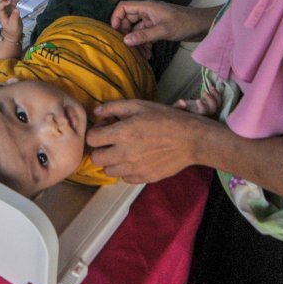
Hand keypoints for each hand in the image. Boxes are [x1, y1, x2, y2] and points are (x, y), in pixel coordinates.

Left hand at [0, 0, 24, 41]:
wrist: (13, 34)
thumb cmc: (12, 31)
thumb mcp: (13, 26)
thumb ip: (14, 18)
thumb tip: (16, 9)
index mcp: (0, 14)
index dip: (3, 3)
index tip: (9, 2)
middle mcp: (2, 10)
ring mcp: (7, 8)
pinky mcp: (12, 8)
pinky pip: (14, 0)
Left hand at [86, 99, 212, 182]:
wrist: (191, 139)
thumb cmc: (166, 118)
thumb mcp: (140, 105)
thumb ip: (114, 107)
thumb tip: (96, 112)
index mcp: (122, 133)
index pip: (91, 139)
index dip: (95, 132)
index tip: (104, 129)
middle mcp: (124, 154)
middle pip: (95, 158)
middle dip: (100, 148)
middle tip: (111, 142)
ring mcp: (133, 168)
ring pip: (108, 171)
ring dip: (111, 161)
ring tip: (123, 151)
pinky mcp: (143, 178)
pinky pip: (124, 178)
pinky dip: (126, 170)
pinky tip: (135, 159)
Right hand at [110, 0, 216, 46]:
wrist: (202, 25)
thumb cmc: (184, 23)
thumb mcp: (163, 30)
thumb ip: (143, 35)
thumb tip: (125, 41)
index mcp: (146, 7)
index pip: (124, 7)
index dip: (116, 17)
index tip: (115, 32)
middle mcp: (147, 12)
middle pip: (128, 20)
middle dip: (126, 34)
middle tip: (127, 47)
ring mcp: (153, 20)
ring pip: (137, 30)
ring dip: (137, 42)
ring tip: (139, 55)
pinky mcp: (159, 28)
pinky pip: (146, 35)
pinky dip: (145, 44)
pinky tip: (148, 55)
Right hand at [174, 86, 221, 117]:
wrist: (185, 118)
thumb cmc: (179, 113)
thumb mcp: (176, 110)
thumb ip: (178, 106)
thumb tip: (182, 101)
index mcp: (197, 117)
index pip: (203, 114)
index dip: (202, 107)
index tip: (197, 100)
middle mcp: (206, 116)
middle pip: (213, 110)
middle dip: (210, 100)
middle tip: (204, 92)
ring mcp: (210, 113)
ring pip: (218, 106)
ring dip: (216, 95)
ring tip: (210, 87)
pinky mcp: (212, 108)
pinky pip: (219, 102)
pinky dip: (218, 95)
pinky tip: (213, 88)